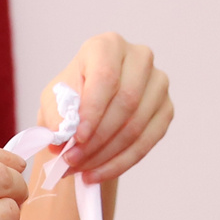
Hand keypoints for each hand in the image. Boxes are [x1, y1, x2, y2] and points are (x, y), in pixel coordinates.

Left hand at [40, 34, 172, 181]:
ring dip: (106, 155)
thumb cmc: (71, 96)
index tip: (76, 138)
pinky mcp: (166, 108)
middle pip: (125, 103)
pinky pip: (147, 142)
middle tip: (72, 161)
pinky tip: (98, 174)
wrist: (90, 104)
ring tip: (80, 170)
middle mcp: (139, 58)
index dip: (92, 111)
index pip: (106, 77)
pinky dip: (120, 163)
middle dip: (97, 139)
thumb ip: (55, 115)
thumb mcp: (53, 100)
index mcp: (108, 45)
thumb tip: (61, 137)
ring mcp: (158, 83)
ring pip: (136, 126)